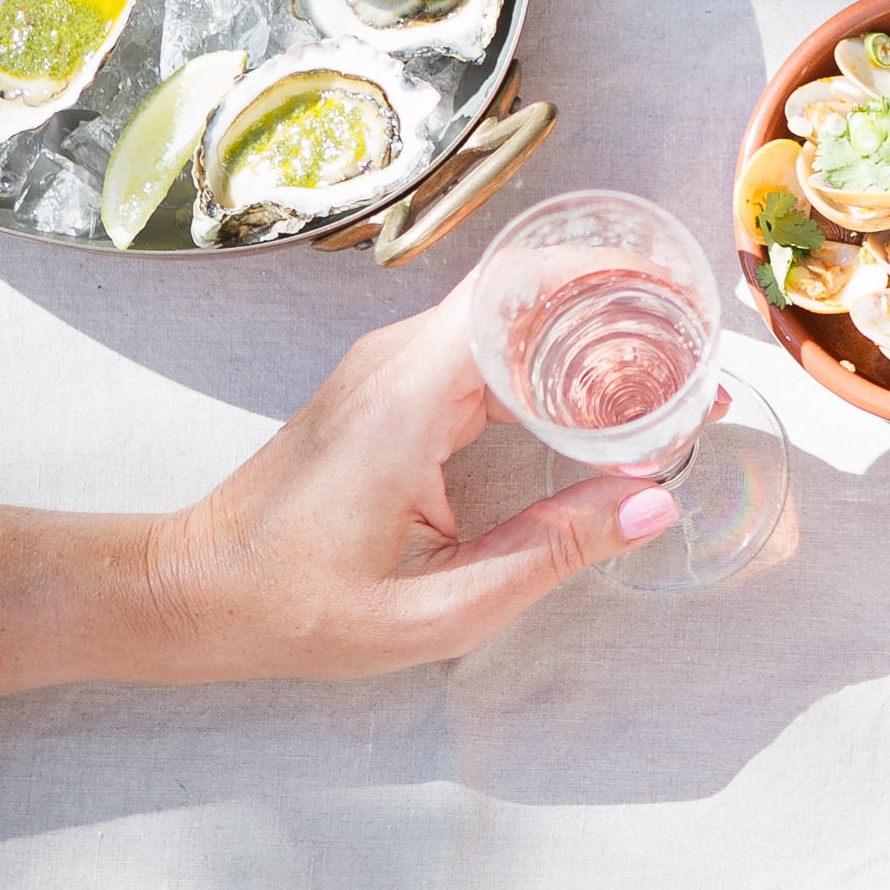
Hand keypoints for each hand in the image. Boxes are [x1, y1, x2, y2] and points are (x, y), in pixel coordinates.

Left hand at [137, 304, 678, 680]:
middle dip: (619, 311)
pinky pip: (484, 346)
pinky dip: (547, 362)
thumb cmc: (297, 606)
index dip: (608, 282)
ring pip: (508, 314)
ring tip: (662, 383)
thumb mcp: (437, 607)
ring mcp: (390, 365)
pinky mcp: (390, 385)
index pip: (520, 286)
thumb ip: (551, 552)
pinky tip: (591, 406)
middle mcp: (399, 358)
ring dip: (586, 336)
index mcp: (408, 396)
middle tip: (693, 361)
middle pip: (527, 289)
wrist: (196, 592)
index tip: (680, 307)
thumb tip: (654, 506)